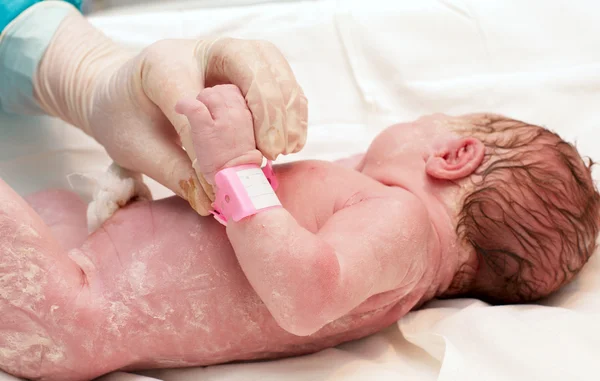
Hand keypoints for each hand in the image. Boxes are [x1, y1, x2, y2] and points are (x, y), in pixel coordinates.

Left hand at [34, 10, 307, 214]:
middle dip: (266, 107)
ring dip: (286, 106)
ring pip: (270, 64)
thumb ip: (174, 171)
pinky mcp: (245, 67)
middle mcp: (199, 50)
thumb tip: (213, 200)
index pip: (195, 95)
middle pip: (247, 60)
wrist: (123, 92)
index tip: (218, 176)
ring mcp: (226, 54)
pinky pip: (279, 76)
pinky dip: (292, 105)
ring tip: (286, 147)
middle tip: (270, 152)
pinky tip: (292, 138)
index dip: (209, 138)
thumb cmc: (126, 118)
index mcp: (162, 65)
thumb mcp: (136, 148)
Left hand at [175, 85, 262, 184]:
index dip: (222, 96)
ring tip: (197, 117)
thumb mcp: (245, 132)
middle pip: (221, 90)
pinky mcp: (206, 129)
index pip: (235, 89)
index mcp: (248, 114)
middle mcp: (237, 113)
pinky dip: (184, 104)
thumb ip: (237, 115)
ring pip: (209, 94)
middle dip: (210, 98)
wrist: (235, 178)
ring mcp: (222, 120)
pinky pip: (194, 107)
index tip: (216, 107)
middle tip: (205, 114)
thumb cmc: (238, 159)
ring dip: (199, 101)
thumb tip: (221, 102)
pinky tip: (179, 108)